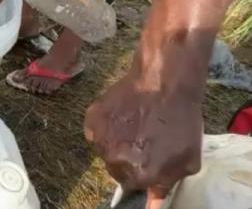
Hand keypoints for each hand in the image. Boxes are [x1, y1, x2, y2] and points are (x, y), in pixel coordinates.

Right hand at [84, 42, 206, 204]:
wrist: (164, 83)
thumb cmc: (180, 121)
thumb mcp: (187, 160)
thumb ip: (167, 183)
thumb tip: (151, 202)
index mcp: (138, 175)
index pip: (131, 185)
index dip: (140, 171)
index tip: (148, 157)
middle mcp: (114, 160)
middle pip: (115, 168)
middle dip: (126, 157)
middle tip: (142, 138)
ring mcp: (99, 139)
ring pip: (103, 148)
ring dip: (115, 140)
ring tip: (133, 123)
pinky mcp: (91, 118)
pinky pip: (94, 129)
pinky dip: (105, 125)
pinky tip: (122, 114)